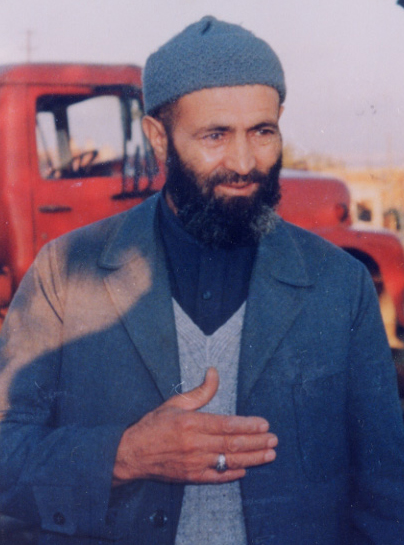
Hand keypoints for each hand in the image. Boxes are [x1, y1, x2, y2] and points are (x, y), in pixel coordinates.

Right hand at [113, 367, 277, 484]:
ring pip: (229, 461)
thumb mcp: (175, 403)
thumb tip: (214, 373)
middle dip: (256, 442)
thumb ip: (199, 392)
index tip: (264, 425)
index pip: (226, 425)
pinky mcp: (190, 477)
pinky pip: (216, 477)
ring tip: (269, 455)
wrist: (131, 453)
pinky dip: (232, 474)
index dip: (248, 426)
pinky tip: (246, 470)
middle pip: (232, 444)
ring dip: (252, 458)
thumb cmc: (153, 425)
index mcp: (191, 423)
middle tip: (274, 440)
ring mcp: (193, 463)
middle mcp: (194, 444)